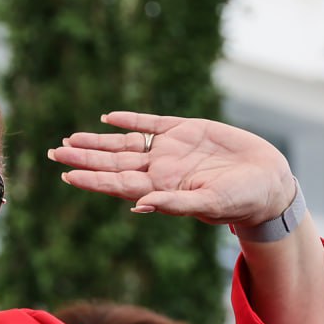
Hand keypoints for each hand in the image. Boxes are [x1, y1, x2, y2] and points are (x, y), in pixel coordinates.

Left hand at [49, 111, 295, 225]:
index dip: (91, 179)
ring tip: (70, 138)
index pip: (117, 183)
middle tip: (54, 152)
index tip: (66, 175)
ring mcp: (170, 150)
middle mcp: (159, 169)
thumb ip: (174, 204)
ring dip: (97, 141)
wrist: (269, 181)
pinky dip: (129, 119)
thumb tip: (139, 206)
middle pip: (112, 162)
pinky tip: (108, 117)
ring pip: (124, 143)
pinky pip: (150, 123)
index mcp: (160, 188)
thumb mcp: (209, 204)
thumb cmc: (241, 201)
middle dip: (83, 157)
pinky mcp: (186, 131)